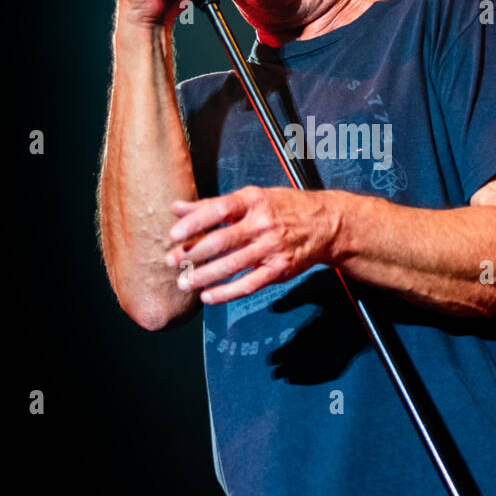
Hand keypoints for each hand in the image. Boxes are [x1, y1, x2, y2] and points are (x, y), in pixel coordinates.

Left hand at [163, 186, 339, 303]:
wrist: (324, 224)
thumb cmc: (282, 208)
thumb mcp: (250, 198)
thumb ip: (212, 205)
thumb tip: (176, 207)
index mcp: (254, 201)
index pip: (220, 210)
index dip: (195, 222)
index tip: (173, 234)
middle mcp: (263, 224)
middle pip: (222, 240)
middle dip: (193, 253)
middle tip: (171, 261)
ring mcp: (272, 248)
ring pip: (232, 265)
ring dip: (204, 276)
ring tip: (184, 282)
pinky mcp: (279, 269)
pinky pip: (249, 285)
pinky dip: (226, 293)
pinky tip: (208, 296)